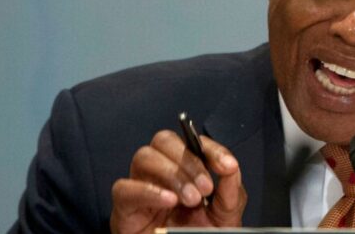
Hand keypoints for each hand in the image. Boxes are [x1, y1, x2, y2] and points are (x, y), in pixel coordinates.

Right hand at [110, 130, 246, 233]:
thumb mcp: (224, 215)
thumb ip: (230, 191)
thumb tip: (231, 166)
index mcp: (184, 169)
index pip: (192, 142)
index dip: (211, 148)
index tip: (227, 165)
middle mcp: (160, 172)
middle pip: (164, 140)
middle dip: (188, 160)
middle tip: (206, 188)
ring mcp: (140, 187)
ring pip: (144, 156)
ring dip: (172, 174)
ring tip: (191, 199)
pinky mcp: (124, 208)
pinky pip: (124, 189)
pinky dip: (148, 190)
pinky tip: (169, 200)